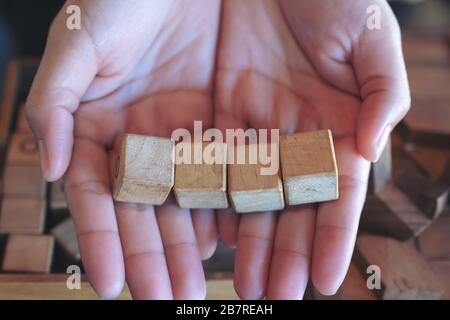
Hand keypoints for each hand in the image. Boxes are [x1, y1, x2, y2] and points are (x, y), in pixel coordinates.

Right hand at [26, 0, 220, 298]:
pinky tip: (232, 238)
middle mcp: (142, 142)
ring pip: (188, 199)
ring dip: (193, 244)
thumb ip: (54, 104)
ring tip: (202, 285)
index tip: (111, 286)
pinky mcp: (222, 122)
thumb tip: (53, 170)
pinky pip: (226, 170)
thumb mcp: (77, 43)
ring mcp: (183, 136)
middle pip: (146, 209)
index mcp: (101, 130)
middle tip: (167, 298)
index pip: (99, 197)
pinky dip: (227, 204)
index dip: (102, 240)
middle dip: (155, 256)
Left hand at [215, 0, 409, 298]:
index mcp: (339, 126)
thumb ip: (383, 92)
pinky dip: (214, 198)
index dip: (333, 237)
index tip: (326, 281)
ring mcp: (258, 128)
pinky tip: (210, 233)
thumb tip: (375, 148)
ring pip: (251, 194)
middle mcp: (298, 137)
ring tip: (242, 282)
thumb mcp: (371, 37)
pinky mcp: (222, 112)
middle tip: (274, 295)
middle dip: (284, 251)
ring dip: (248, 238)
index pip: (337, 194)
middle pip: (291, 206)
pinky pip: (216, 162)